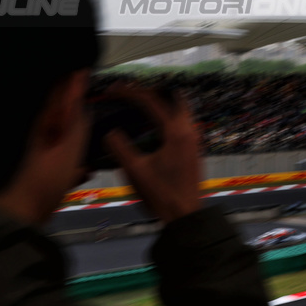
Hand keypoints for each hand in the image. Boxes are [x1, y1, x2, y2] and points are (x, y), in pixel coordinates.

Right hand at [104, 84, 202, 223]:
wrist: (185, 215)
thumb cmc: (161, 194)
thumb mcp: (135, 171)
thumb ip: (120, 147)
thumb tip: (110, 131)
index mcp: (175, 131)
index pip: (150, 100)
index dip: (129, 92)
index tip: (112, 90)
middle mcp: (189, 129)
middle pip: (168, 97)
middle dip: (146, 91)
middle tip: (126, 92)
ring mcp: (194, 138)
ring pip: (179, 106)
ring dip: (159, 101)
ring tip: (138, 103)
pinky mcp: (194, 147)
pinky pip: (182, 119)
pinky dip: (167, 113)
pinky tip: (154, 124)